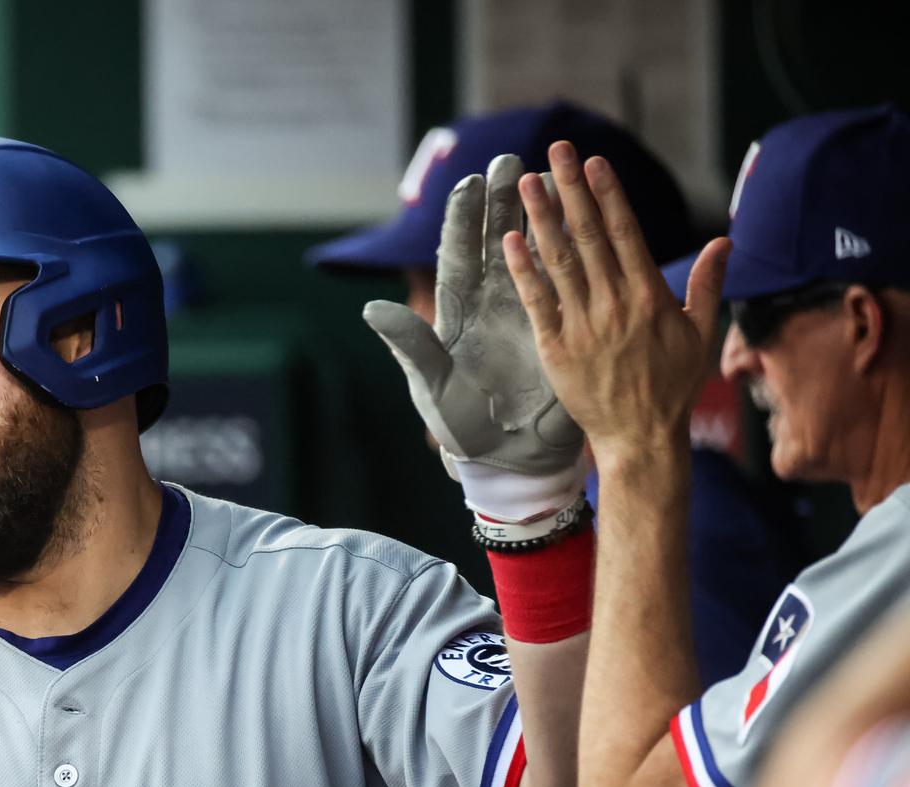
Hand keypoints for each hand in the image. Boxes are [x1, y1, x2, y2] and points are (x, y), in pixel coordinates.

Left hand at [365, 154, 585, 521]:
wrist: (509, 459)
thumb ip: (410, 345)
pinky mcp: (555, 328)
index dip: (463, 220)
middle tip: (511, 161)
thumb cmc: (462, 428)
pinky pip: (563, 283)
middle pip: (497, 242)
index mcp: (457, 314)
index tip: (468, 183)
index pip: (458, 256)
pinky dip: (569, 252)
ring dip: (539, 216)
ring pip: (533, 254)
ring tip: (549, 176)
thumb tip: (373, 308)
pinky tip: (580, 222)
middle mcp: (491, 305)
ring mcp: (525, 313)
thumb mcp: (431, 387)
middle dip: (502, 202)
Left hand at [502, 140, 730, 464]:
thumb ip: (708, 284)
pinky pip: (537, 302)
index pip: (625, 232)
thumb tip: (725, 241)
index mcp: (649, 295)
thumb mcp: (701, 333)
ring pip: (558, 262)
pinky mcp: (556, 349)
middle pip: (588, 236)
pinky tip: (510, 241)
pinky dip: (523, 271)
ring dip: (541, 219)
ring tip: (526, 183)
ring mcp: (583, 326)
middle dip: (570, 191)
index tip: (594, 162)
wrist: (641, 436)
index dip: (607, 195)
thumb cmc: (673, 386)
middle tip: (554, 152)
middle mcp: (614, 304)